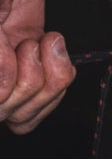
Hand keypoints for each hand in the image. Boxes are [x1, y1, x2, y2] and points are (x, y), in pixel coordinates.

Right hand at [0, 0, 73, 133]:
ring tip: (41, 45)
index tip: (8, 50)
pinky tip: (52, 45)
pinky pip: (45, 96)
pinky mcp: (27, 56)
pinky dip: (58, 77)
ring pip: (24, 114)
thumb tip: (2, 77)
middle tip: (25, 44)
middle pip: (7, 113)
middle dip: (26, 82)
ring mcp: (2, 66)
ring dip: (44, 82)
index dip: (1, 85)